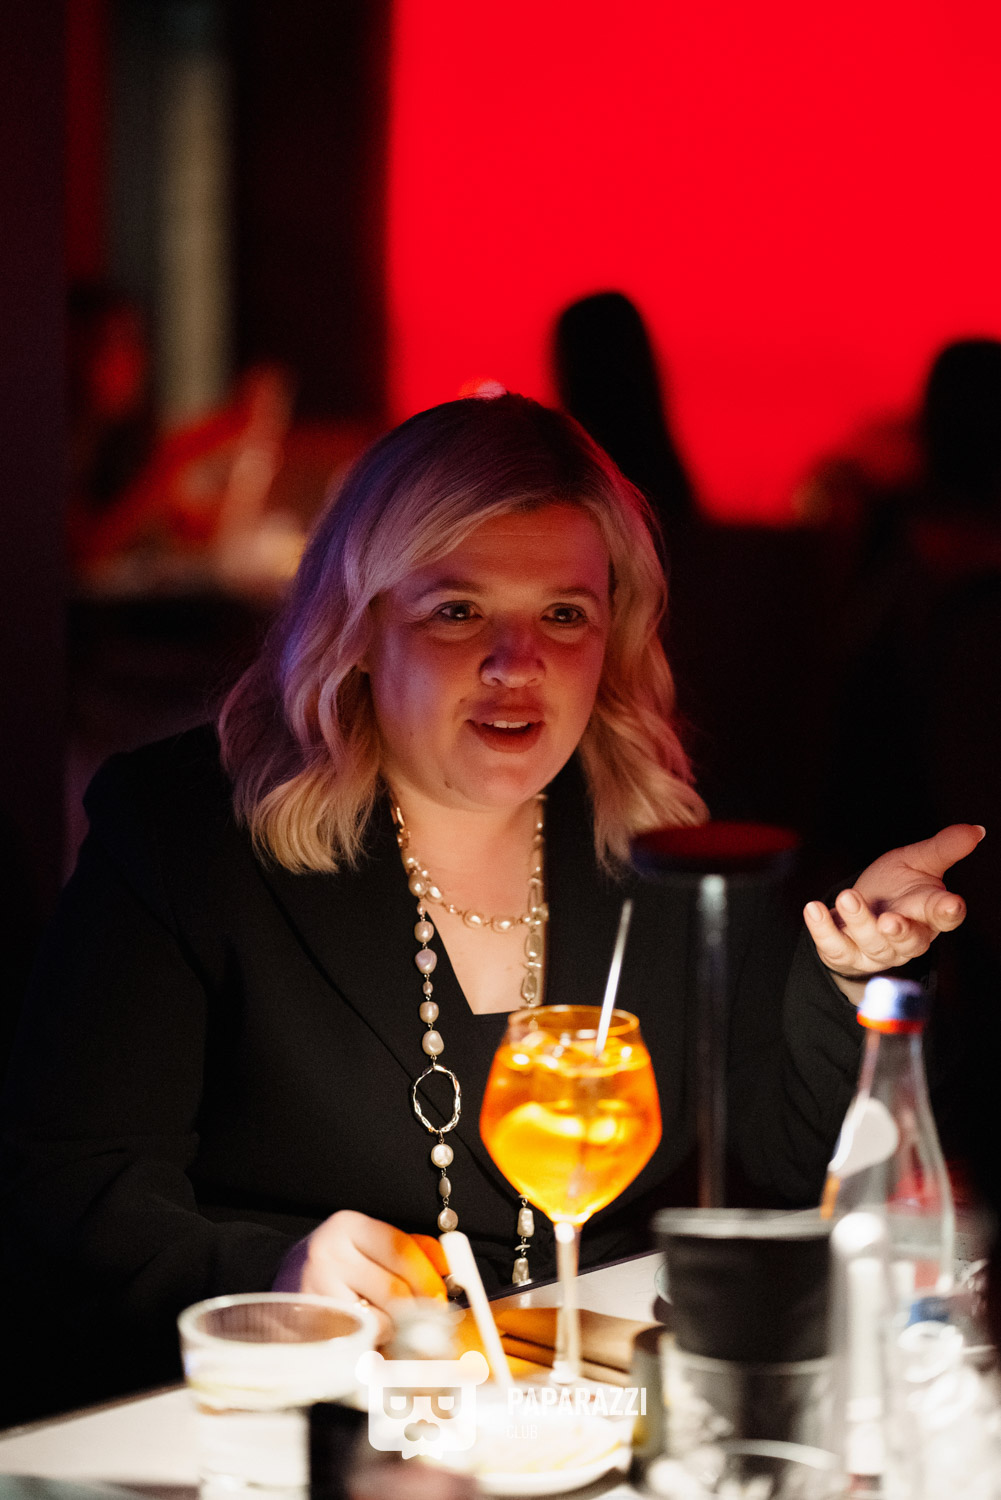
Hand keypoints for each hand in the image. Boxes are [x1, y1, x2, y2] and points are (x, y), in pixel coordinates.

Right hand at [299, 1210, 447, 1340]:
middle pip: (394, 1290)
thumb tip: (449, 1269)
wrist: (282, 1292)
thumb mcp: (367, 1247)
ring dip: (395, 1332)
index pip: (401, 1249)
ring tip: (384, 1327)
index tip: (443, 1294)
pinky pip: (361, 1345)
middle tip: (428, 1323)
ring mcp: (316, 1294)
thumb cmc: (335, 1270)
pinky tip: (365, 1339)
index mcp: (348, 1227)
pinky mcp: (312, 1330)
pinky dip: (373, 1347)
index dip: (429, 1275)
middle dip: (418, 1311)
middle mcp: (328, 1255)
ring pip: (381, 1321)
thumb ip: (408, 1253)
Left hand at [803, 823, 984, 986]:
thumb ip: (944, 847)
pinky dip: (823, 930)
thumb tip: (975, 829)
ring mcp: (876, 950)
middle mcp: (906, 938)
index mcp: (928, 914)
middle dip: (899, 932)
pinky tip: (813, 909)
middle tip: (889, 919)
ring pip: (872, 943)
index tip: (951, 904)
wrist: (863, 909)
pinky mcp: (846, 954)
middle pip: (909, 941)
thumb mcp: (918, 861)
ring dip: (859, 922)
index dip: (948, 912)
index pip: (944, 917)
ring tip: (847, 896)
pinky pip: (834, 948)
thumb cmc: (896, 887)